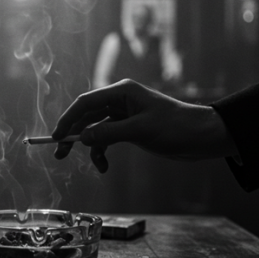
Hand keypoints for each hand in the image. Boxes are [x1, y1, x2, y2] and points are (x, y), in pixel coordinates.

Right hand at [51, 79, 236, 172]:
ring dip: (90, 147)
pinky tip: (105, 166)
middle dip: (74, 134)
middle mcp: (121, 100)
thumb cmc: (176, 126)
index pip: (86, 103)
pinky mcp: (131, 129)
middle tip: (60, 153)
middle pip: (87, 116)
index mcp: (122, 92)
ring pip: (96, 130)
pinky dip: (103, 152)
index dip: (68, 119)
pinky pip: (108, 139)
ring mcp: (125, 115)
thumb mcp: (140, 130)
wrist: (202, 136)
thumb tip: (81, 138)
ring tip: (92, 165)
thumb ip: (109, 134)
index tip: (56, 136)